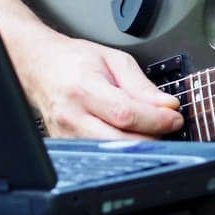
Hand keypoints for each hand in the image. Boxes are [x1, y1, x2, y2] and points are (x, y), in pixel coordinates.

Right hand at [19, 34, 183, 139]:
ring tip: (150, 129)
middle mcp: (72, 116)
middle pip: (119, 141)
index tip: (174, 117)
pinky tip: (130, 136)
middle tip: (168, 125)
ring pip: (111, 153)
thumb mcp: (114, 60)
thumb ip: (141, 85)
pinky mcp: (66, 147)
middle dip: (152, 136)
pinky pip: (100, 155)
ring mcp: (65, 136)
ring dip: (138, 145)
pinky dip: (121, 149)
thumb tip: (167, 105)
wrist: (40, 66)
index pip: (125, 113)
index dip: (155, 119)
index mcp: (84, 89)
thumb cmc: (74, 60)